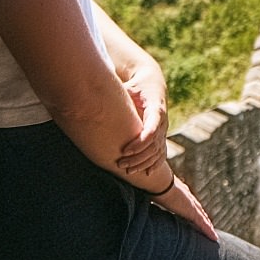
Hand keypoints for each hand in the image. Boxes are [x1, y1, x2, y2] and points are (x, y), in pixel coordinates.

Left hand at [118, 59, 168, 181]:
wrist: (153, 86)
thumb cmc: (138, 86)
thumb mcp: (129, 86)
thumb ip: (117, 93)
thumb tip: (96, 93)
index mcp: (156, 108)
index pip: (152, 129)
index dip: (140, 142)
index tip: (125, 150)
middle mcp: (162, 122)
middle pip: (154, 145)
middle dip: (138, 157)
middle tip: (120, 164)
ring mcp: (163, 130)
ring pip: (157, 152)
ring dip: (143, 163)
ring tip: (127, 170)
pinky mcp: (161, 136)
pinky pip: (161, 153)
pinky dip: (155, 164)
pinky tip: (146, 173)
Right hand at [153, 174, 217, 243]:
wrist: (159, 182)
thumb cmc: (152, 184)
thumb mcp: (151, 191)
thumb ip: (149, 194)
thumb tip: (141, 195)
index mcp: (178, 191)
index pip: (187, 201)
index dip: (192, 207)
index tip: (194, 212)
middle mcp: (187, 196)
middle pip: (197, 209)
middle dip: (202, 216)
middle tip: (207, 224)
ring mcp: (190, 204)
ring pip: (202, 217)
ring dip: (207, 225)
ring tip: (212, 234)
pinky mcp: (192, 212)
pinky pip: (202, 224)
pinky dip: (208, 231)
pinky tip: (214, 238)